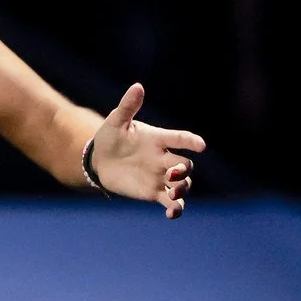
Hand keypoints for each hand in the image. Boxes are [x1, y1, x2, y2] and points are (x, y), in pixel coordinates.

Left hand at [90, 83, 205, 218]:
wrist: (99, 160)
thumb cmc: (110, 137)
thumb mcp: (116, 121)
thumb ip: (128, 106)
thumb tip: (137, 86)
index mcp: (159, 139)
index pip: (180, 138)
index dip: (191, 141)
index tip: (201, 146)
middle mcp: (164, 158)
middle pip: (186, 165)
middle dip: (184, 170)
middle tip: (173, 173)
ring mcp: (161, 176)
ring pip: (183, 184)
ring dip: (182, 189)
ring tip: (172, 193)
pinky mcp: (154, 192)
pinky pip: (171, 202)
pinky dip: (176, 209)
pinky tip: (171, 214)